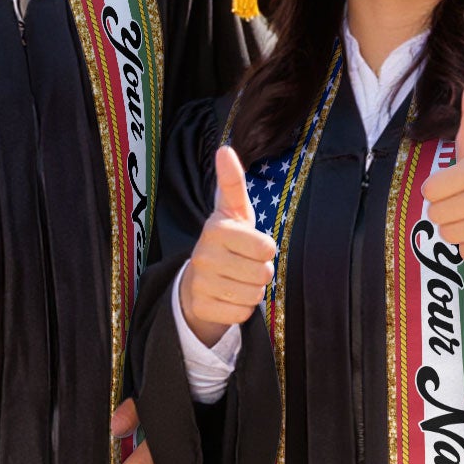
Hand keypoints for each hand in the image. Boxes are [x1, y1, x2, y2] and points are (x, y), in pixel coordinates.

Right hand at [178, 145, 275, 345]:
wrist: (197, 280)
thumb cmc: (227, 241)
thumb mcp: (233, 211)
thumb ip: (232, 182)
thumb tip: (225, 149)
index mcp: (216, 228)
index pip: (266, 248)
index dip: (266, 249)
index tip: (253, 245)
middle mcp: (204, 255)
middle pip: (263, 274)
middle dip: (261, 272)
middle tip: (245, 265)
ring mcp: (200, 283)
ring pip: (254, 295)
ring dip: (252, 290)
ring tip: (237, 280)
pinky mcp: (201, 307)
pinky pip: (241, 314)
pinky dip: (241, 308)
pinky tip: (228, 297)